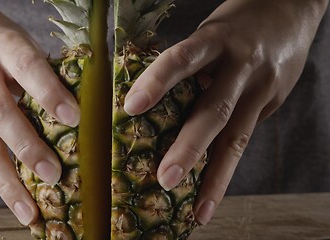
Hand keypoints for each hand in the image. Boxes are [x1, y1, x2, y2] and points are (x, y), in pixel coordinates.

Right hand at [0, 0, 79, 224]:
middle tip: (54, 174)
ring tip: (30, 211)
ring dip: (8, 182)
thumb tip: (75, 111)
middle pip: (0, 113)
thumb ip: (42, 72)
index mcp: (3, 46)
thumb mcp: (21, 41)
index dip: (49, 92)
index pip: (27, 68)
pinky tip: (15, 197)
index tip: (74, 117)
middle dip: (27, 147)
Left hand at [123, 0, 327, 224]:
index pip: (183, 60)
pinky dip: (226, 167)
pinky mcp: (271, 104)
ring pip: (237, 137)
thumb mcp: (209, 33)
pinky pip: (244, 138)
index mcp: (215, 40)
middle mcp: (241, 66)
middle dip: (189, 148)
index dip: (157, 82)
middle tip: (165, 179)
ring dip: (215, 177)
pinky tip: (211, 191)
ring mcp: (261, 88)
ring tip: (199, 210)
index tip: (131, 107)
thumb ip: (189, 65)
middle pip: (215, 110)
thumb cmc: (235, 25)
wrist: (291, 10)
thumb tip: (156, 104)